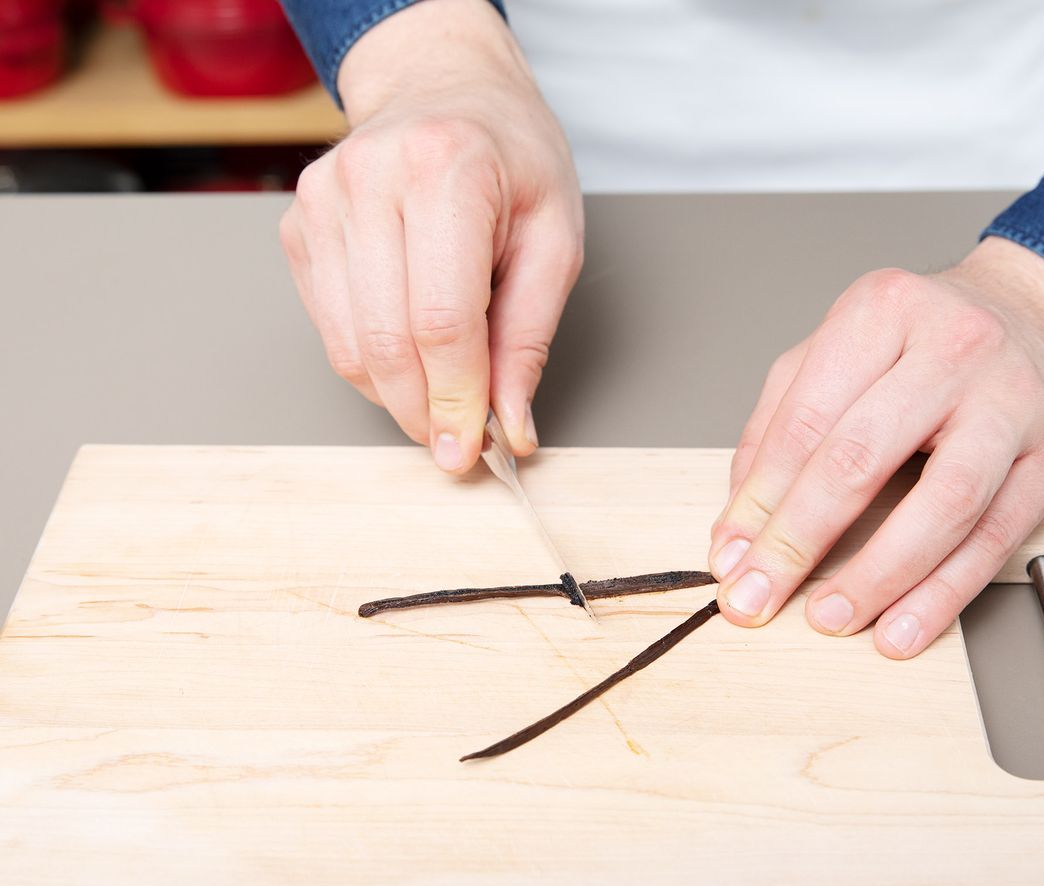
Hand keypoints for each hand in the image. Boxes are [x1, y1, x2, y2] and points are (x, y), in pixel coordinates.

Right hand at [279, 0, 582, 471]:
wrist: (443, 86)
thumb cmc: (509, 155)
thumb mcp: (554, 238)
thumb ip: (529, 338)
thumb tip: (510, 425)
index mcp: (446, 169)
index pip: (441, 319)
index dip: (455, 398)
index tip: (471, 449)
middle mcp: (370, 179)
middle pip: (385, 341)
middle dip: (423, 411)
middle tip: (457, 443)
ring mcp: (322, 201)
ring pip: (349, 345)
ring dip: (397, 394)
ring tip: (442, 394)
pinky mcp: (298, 226)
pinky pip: (330, 327)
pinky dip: (371, 362)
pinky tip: (409, 350)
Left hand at [708, 237, 1043, 657]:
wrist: (1035, 317)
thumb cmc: (922, 340)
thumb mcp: (836, 352)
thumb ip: (777, 426)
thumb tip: (738, 524)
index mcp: (881, 312)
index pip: (805, 421)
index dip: (759, 499)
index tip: (730, 557)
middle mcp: (952, 350)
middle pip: (861, 458)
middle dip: (799, 540)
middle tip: (760, 594)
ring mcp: (1011, 404)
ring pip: (941, 505)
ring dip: (877, 577)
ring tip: (830, 617)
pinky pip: (994, 539)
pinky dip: (943, 594)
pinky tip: (902, 628)